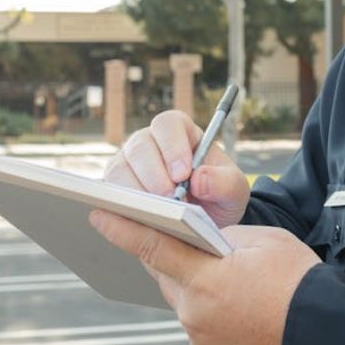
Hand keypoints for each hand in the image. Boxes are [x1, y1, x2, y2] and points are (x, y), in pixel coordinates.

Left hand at [89, 211, 320, 344]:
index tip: (99, 214)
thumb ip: (223, 236)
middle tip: (174, 233)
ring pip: (181, 296)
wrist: (322, 326)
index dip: (123, 229)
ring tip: (219, 269)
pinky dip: (206, 301)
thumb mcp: (262, 242)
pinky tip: (230, 295)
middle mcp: (195, 311)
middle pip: (165, 273)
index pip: (153, 247)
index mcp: (205, 279)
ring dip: (190, 279)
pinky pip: (198, 316)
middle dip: (167, 252)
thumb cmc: (298, 281)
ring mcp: (201, 334)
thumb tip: (204, 237)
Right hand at [103, 110, 250, 227]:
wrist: (207, 219)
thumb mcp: (234, 190)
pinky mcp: (116, 187)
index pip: (168, 125)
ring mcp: (129, 163)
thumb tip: (199, 179)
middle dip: (154, 174)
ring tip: (158, 213)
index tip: (183, 173)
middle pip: (140, 146)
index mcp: (180, 132)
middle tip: (171, 199)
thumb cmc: (218, 195)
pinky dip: (122, 206)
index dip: (172, 146)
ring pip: (120, 168)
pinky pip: (110, 193)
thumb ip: (224, 182)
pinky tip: (140, 219)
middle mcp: (150, 142)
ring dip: (137, 191)